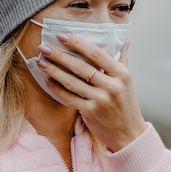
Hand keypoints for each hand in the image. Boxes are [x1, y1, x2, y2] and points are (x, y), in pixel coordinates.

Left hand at [36, 34, 146, 151]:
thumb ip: (122, 60)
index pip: (96, 53)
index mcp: (122, 73)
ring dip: (53, 70)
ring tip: (40, 62)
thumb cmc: (126, 105)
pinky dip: (57, 88)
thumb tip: (123, 40)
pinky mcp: (90, 112)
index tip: (61, 36)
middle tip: (43, 47)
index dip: (77, 43)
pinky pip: (69, 97)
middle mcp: (112, 85)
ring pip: (72, 81)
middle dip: (59, 55)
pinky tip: (47, 81)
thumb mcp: (128, 81)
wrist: (129, 135)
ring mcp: (101, 100)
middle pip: (80, 66)